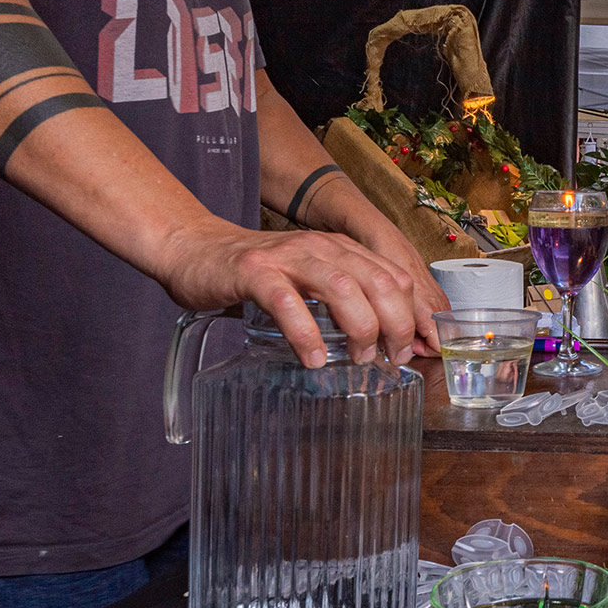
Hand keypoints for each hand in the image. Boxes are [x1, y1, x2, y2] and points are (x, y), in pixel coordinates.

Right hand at [151, 219, 426, 367]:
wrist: (194, 248)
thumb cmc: (256, 273)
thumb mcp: (309, 278)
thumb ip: (341, 298)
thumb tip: (380, 343)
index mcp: (340, 250)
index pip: (394, 276)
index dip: (412, 315)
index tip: (413, 350)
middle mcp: (321, 248)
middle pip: (378, 282)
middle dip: (395, 324)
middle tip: (391, 358)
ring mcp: (287, 258)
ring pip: (341, 287)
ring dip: (359, 327)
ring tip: (359, 358)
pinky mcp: (254, 273)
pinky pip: (287, 302)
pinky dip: (305, 333)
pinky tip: (313, 359)